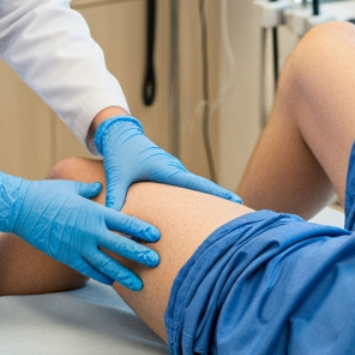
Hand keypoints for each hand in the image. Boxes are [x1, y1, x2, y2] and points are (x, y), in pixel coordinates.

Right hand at [0, 172, 159, 290]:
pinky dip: (100, 276)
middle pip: (120, 246)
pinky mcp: (66, 256)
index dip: (141, 230)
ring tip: (138, 284)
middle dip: (139, 254)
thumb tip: (99, 187)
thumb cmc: (47, 193)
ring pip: (106, 264)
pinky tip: (111, 281)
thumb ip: (89, 190)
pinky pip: (87, 269)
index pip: (124, 222)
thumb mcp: (72, 187)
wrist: (21, 209)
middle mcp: (89, 231)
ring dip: (124, 275)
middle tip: (156, 262)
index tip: (156, 236)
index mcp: (94, 212)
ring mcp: (77, 246)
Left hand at [95, 116, 240, 211]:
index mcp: (167, 170)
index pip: (198, 185)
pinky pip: (185, 186)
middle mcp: (175, 170)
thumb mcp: (118, 176)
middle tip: (240, 213)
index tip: (236, 200)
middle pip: (202, 188)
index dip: (217, 194)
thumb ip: (116, 198)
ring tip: (224, 215)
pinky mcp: (168, 172)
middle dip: (219, 200)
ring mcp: (173, 171)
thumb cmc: (120, 153)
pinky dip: (194, 196)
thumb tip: (114, 221)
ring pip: (194, 188)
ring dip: (207, 199)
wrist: (119, 133)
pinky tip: (199, 209)